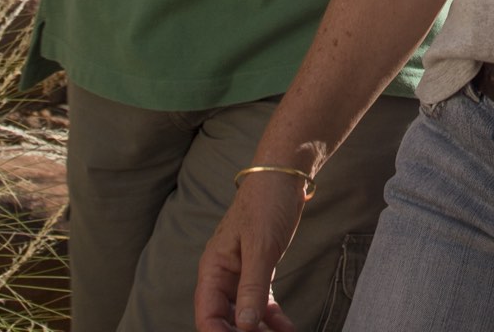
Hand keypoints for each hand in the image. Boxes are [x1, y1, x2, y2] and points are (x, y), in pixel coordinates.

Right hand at [195, 175, 305, 331]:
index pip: (207, 314)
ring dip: (260, 330)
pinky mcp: (259, 269)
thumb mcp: (260, 247)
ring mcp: (241, 273)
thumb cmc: (266, 203)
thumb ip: (252, 289)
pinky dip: (273, 317)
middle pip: (225, 318)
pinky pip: (261, 301)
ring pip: (245, 313)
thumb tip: (246, 327)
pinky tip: (286, 328)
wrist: (284, 177)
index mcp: (213, 268)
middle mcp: (223, 275)